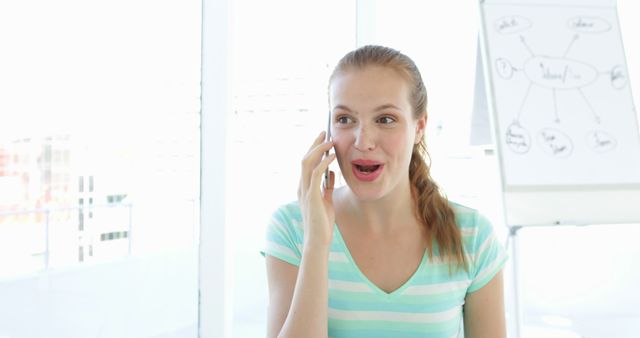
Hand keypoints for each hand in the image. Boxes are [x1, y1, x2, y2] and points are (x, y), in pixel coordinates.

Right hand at [297, 131, 335, 246]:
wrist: (319, 239)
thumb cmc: (323, 223)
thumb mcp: (327, 200)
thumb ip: (327, 186)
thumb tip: (332, 173)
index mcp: (304, 187)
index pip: (307, 163)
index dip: (314, 149)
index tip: (324, 139)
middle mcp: (301, 186)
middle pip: (305, 158)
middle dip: (315, 144)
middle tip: (325, 132)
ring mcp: (304, 190)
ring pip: (307, 162)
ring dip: (319, 149)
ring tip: (330, 141)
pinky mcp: (311, 196)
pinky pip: (315, 174)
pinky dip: (323, 162)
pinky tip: (332, 156)